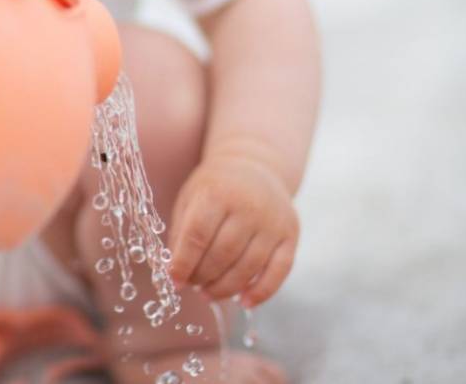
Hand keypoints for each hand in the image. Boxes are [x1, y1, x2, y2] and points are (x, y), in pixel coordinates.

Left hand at [168, 154, 298, 306]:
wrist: (254, 164)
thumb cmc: (215, 186)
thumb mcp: (191, 197)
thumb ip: (182, 233)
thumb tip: (175, 273)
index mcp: (217, 193)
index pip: (197, 235)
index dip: (184, 263)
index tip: (174, 280)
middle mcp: (248, 205)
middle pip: (223, 254)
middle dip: (203, 276)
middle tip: (193, 285)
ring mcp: (272, 221)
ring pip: (248, 267)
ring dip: (225, 288)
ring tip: (209, 293)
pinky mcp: (291, 233)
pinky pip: (279, 271)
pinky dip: (261, 292)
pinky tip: (243, 302)